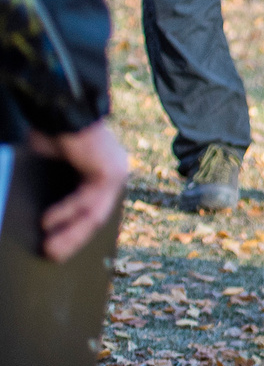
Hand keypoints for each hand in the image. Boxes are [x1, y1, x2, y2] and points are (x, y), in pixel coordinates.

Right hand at [25, 120, 128, 260]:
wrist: (61, 109)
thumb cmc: (54, 134)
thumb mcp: (54, 168)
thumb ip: (57, 192)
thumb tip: (44, 223)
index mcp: (102, 174)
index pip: (92, 210)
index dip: (76, 232)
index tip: (59, 250)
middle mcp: (114, 174)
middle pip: (94, 216)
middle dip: (72, 239)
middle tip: (51, 256)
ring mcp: (116, 173)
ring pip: (93, 213)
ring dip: (69, 233)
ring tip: (48, 248)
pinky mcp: (111, 172)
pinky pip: (88, 201)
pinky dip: (66, 213)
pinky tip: (47, 222)